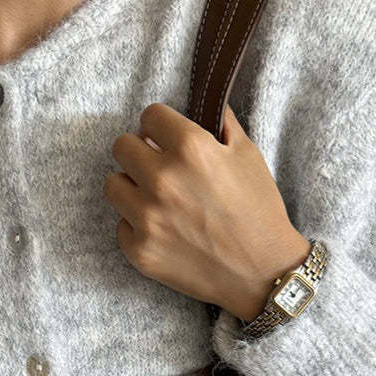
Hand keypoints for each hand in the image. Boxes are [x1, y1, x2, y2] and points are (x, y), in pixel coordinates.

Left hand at [104, 102, 311, 321]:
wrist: (262, 272)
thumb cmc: (259, 211)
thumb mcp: (247, 153)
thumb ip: (218, 121)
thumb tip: (201, 102)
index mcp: (189, 148)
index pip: (148, 116)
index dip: (160, 126)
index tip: (166, 138)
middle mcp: (163, 180)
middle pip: (121, 146)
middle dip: (139, 152)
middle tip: (157, 167)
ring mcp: (148, 218)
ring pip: (112, 185)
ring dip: (130, 188)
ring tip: (154, 198)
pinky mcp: (141, 251)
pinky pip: (121, 226)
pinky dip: (137, 226)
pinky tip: (163, 230)